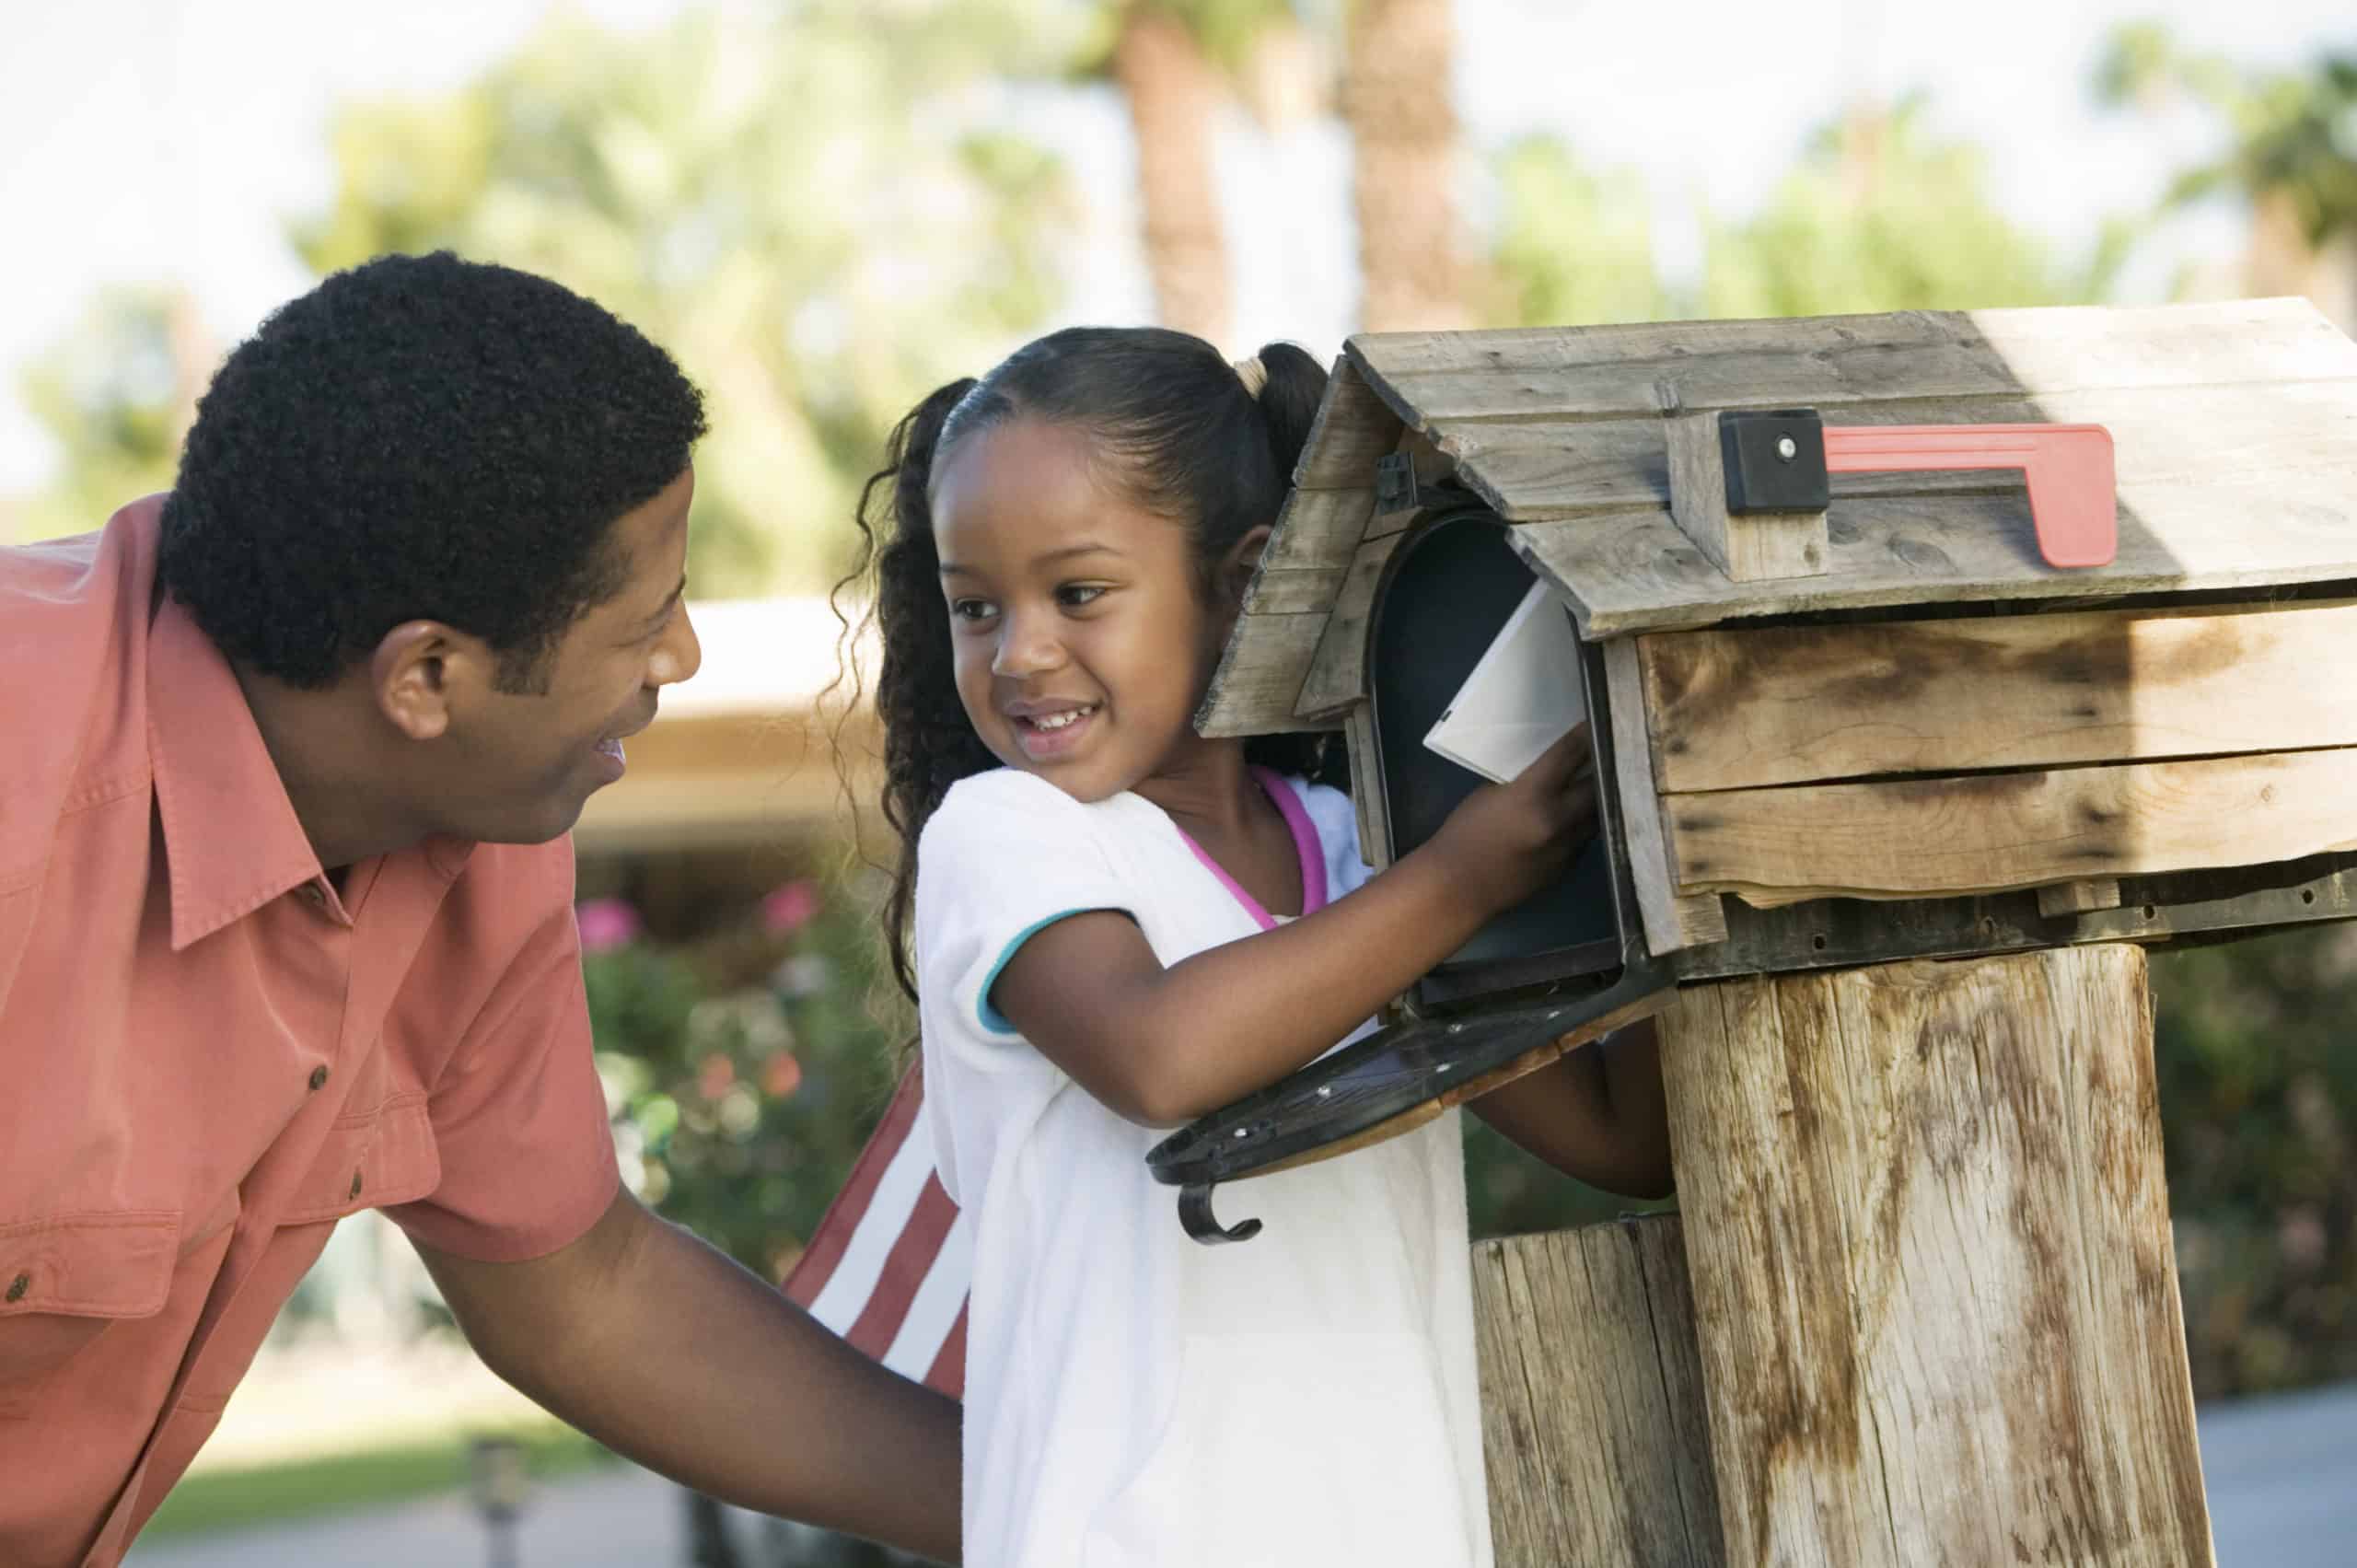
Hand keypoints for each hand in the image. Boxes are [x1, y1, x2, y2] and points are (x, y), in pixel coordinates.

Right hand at [1427, 723, 1598, 918]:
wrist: (1459, 886)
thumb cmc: (1465, 833)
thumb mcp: (1490, 794)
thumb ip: (1523, 781)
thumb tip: (1549, 770)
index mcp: (1533, 794)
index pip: (1570, 754)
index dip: (1586, 735)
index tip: (1597, 722)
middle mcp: (1558, 819)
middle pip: (1597, 784)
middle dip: (1601, 767)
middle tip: (1604, 753)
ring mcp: (1567, 846)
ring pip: (1598, 814)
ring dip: (1597, 799)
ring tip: (1597, 784)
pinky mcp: (1567, 866)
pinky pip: (1585, 838)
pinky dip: (1583, 825)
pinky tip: (1575, 819)